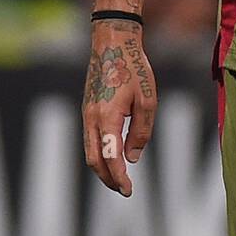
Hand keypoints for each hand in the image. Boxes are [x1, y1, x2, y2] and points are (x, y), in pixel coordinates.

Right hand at [82, 21, 156, 195]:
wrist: (112, 43)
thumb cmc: (134, 69)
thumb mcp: (148, 101)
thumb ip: (141, 132)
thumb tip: (133, 158)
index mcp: (107, 117)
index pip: (110, 158)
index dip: (119, 177)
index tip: (129, 191)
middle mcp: (92, 119)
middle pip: (94, 160)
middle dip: (108, 179)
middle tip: (124, 190)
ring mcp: (86, 114)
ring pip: (89, 151)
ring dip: (102, 168)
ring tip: (118, 179)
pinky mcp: (87, 110)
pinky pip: (90, 139)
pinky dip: (99, 154)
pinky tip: (112, 158)